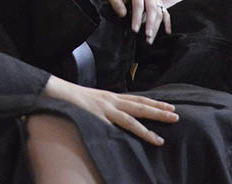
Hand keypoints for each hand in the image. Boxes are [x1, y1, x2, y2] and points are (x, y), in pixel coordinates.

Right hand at [44, 76, 178, 145]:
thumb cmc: (72, 99)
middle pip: (140, 106)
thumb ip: (105, 108)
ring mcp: (105, 108)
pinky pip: (117, 127)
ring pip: (132, 118)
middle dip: (158, 112)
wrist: (56, 92)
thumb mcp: (93, 102)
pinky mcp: (98, 117)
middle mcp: (111, 100)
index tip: (169, 106)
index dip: (154, 103)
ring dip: (148, 127)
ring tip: (160, 138)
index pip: (138, 99)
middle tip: (176, 116)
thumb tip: (114, 117)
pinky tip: (140, 139)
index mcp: (111, 96)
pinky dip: (131, 133)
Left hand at [107, 0, 170, 43]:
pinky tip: (167, 32)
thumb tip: (123, 14)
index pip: (139, 5)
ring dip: (156, 27)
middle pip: (152, 8)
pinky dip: (167, 22)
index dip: (137, 18)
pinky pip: (165, 13)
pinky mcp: (159, 2)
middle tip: (147, 36)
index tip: (135, 30)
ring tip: (150, 39)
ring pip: (159, 12)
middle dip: (150, 24)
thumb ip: (116, 4)